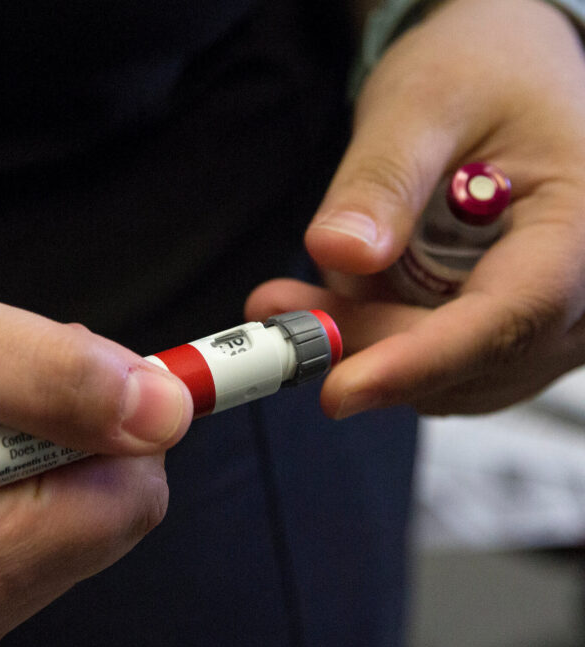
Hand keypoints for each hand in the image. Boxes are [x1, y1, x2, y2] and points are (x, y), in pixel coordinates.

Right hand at [0, 257, 192, 646]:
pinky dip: (20, 465)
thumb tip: (167, 415)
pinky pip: (37, 521)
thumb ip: (55, 379)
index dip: (123, 421)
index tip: (87, 366)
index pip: (134, 499)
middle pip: (111, 510)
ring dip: (46, 442)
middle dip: (78, 430)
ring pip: (78, 512)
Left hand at [247, 0, 584, 415]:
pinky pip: (441, 364)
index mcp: (583, 228)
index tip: (339, 389)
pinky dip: (381, 341)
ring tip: (294, 297)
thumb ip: (384, 179)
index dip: (419, 361)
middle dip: (363, 343)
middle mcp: (582, 293)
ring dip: (364, 343)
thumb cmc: (481, 74)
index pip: (510, 317)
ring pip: (447, 374)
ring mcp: (550, 323)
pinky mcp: (510, 332)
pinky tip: (340, 300)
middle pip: (468, 355)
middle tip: (275, 312)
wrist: (505, 78)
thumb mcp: (424, 103)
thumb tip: (341, 252)